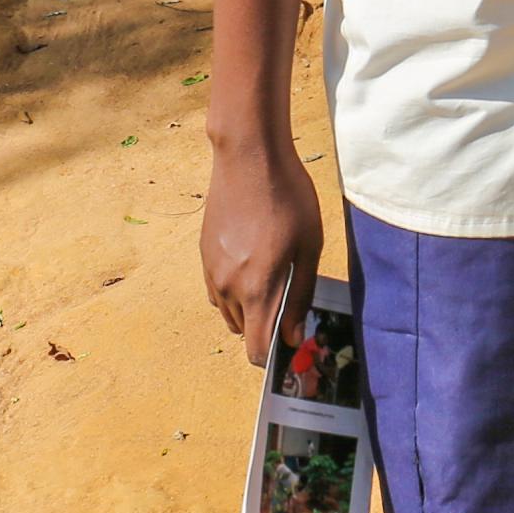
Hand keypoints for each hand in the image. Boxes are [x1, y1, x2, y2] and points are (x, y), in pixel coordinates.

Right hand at [200, 133, 324, 369]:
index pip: (256, 349)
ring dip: (248, 309)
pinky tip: (253, 262)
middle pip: (242, 332)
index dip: (273, 355)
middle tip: (288, 301)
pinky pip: (217, 291)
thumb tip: (292, 335)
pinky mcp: (203, 255)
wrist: (249, 157)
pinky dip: (233, 290)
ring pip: (228, 313)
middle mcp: (228, 287)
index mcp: (257, 288)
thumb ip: (301, 295)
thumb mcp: (310, 246)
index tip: (291, 342)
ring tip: (272, 275)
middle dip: (264, 327)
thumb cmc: (289, 198)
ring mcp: (211, 271)